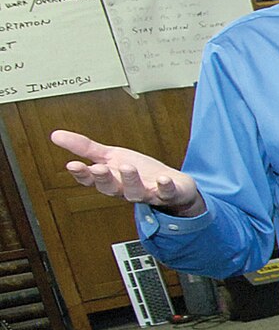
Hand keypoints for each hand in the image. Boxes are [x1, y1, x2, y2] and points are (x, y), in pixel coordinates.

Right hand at [50, 130, 204, 214]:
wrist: (173, 186)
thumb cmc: (139, 171)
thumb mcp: (110, 157)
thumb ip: (85, 148)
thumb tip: (55, 135)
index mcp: (110, 180)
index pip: (91, 180)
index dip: (82, 174)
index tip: (72, 165)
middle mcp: (126, 190)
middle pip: (111, 188)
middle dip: (104, 179)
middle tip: (99, 168)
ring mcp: (147, 193)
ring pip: (135, 192)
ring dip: (130, 180)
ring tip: (128, 167)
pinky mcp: (168, 194)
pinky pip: (166, 193)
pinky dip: (164, 187)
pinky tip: (163, 179)